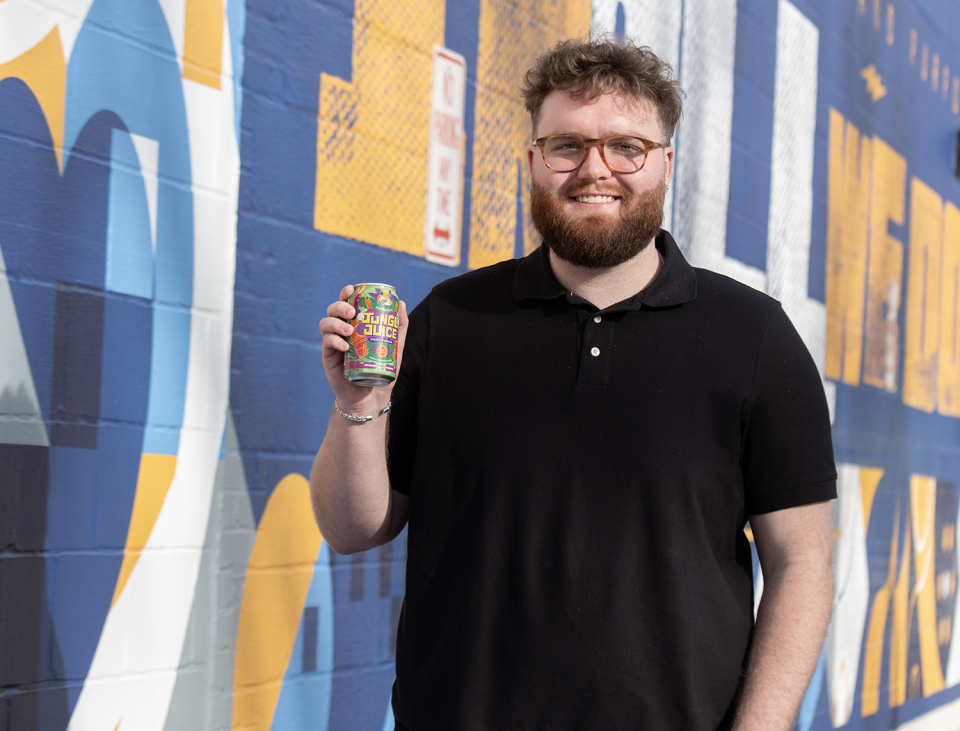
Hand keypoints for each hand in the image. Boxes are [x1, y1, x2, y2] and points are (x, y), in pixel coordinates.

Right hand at [319, 285, 407, 416]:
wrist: (371, 397)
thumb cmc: (381, 369)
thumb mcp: (395, 347)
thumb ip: (398, 327)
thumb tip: (402, 303)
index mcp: (355, 324)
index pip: (347, 303)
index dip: (345, 293)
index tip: (351, 288)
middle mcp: (342, 331)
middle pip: (333, 310)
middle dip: (339, 305)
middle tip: (351, 311)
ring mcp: (333, 343)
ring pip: (325, 324)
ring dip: (335, 323)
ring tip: (348, 330)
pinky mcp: (328, 357)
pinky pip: (326, 343)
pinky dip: (334, 341)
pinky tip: (344, 346)